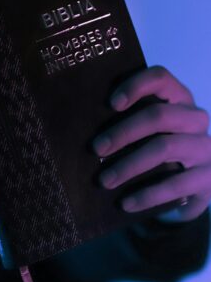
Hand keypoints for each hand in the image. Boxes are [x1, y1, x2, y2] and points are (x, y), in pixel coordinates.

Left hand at [92, 65, 210, 222]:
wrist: (189, 185)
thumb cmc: (155, 147)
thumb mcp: (145, 131)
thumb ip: (125, 121)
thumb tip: (83, 126)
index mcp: (177, 99)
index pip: (160, 78)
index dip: (135, 86)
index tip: (111, 104)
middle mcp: (194, 119)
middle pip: (159, 116)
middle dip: (122, 132)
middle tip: (96, 149)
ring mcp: (205, 147)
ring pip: (164, 148)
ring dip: (129, 165)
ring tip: (104, 180)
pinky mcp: (209, 177)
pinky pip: (176, 184)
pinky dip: (147, 195)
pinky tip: (125, 203)